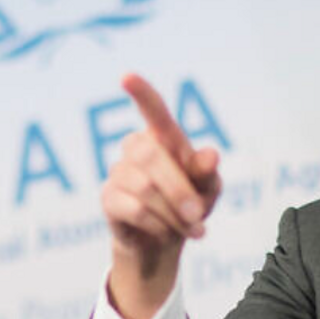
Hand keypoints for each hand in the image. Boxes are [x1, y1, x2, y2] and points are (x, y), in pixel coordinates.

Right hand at [101, 73, 221, 318]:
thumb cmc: (190, 204)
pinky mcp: (108, 199)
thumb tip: (211, 155)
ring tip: (189, 228)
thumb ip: (208, 172)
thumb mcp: (208, 189)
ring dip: (173, 213)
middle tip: (198, 216)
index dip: (141, 93)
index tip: (126, 77)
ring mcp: (119, 172)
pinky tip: (166, 232)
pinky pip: (134, 209)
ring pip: (144, 188)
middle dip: (179, 190)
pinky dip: (158, 224)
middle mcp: (136, 148)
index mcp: (164, 138)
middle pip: (151, 156)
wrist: (166, 241)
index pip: (153, 109)